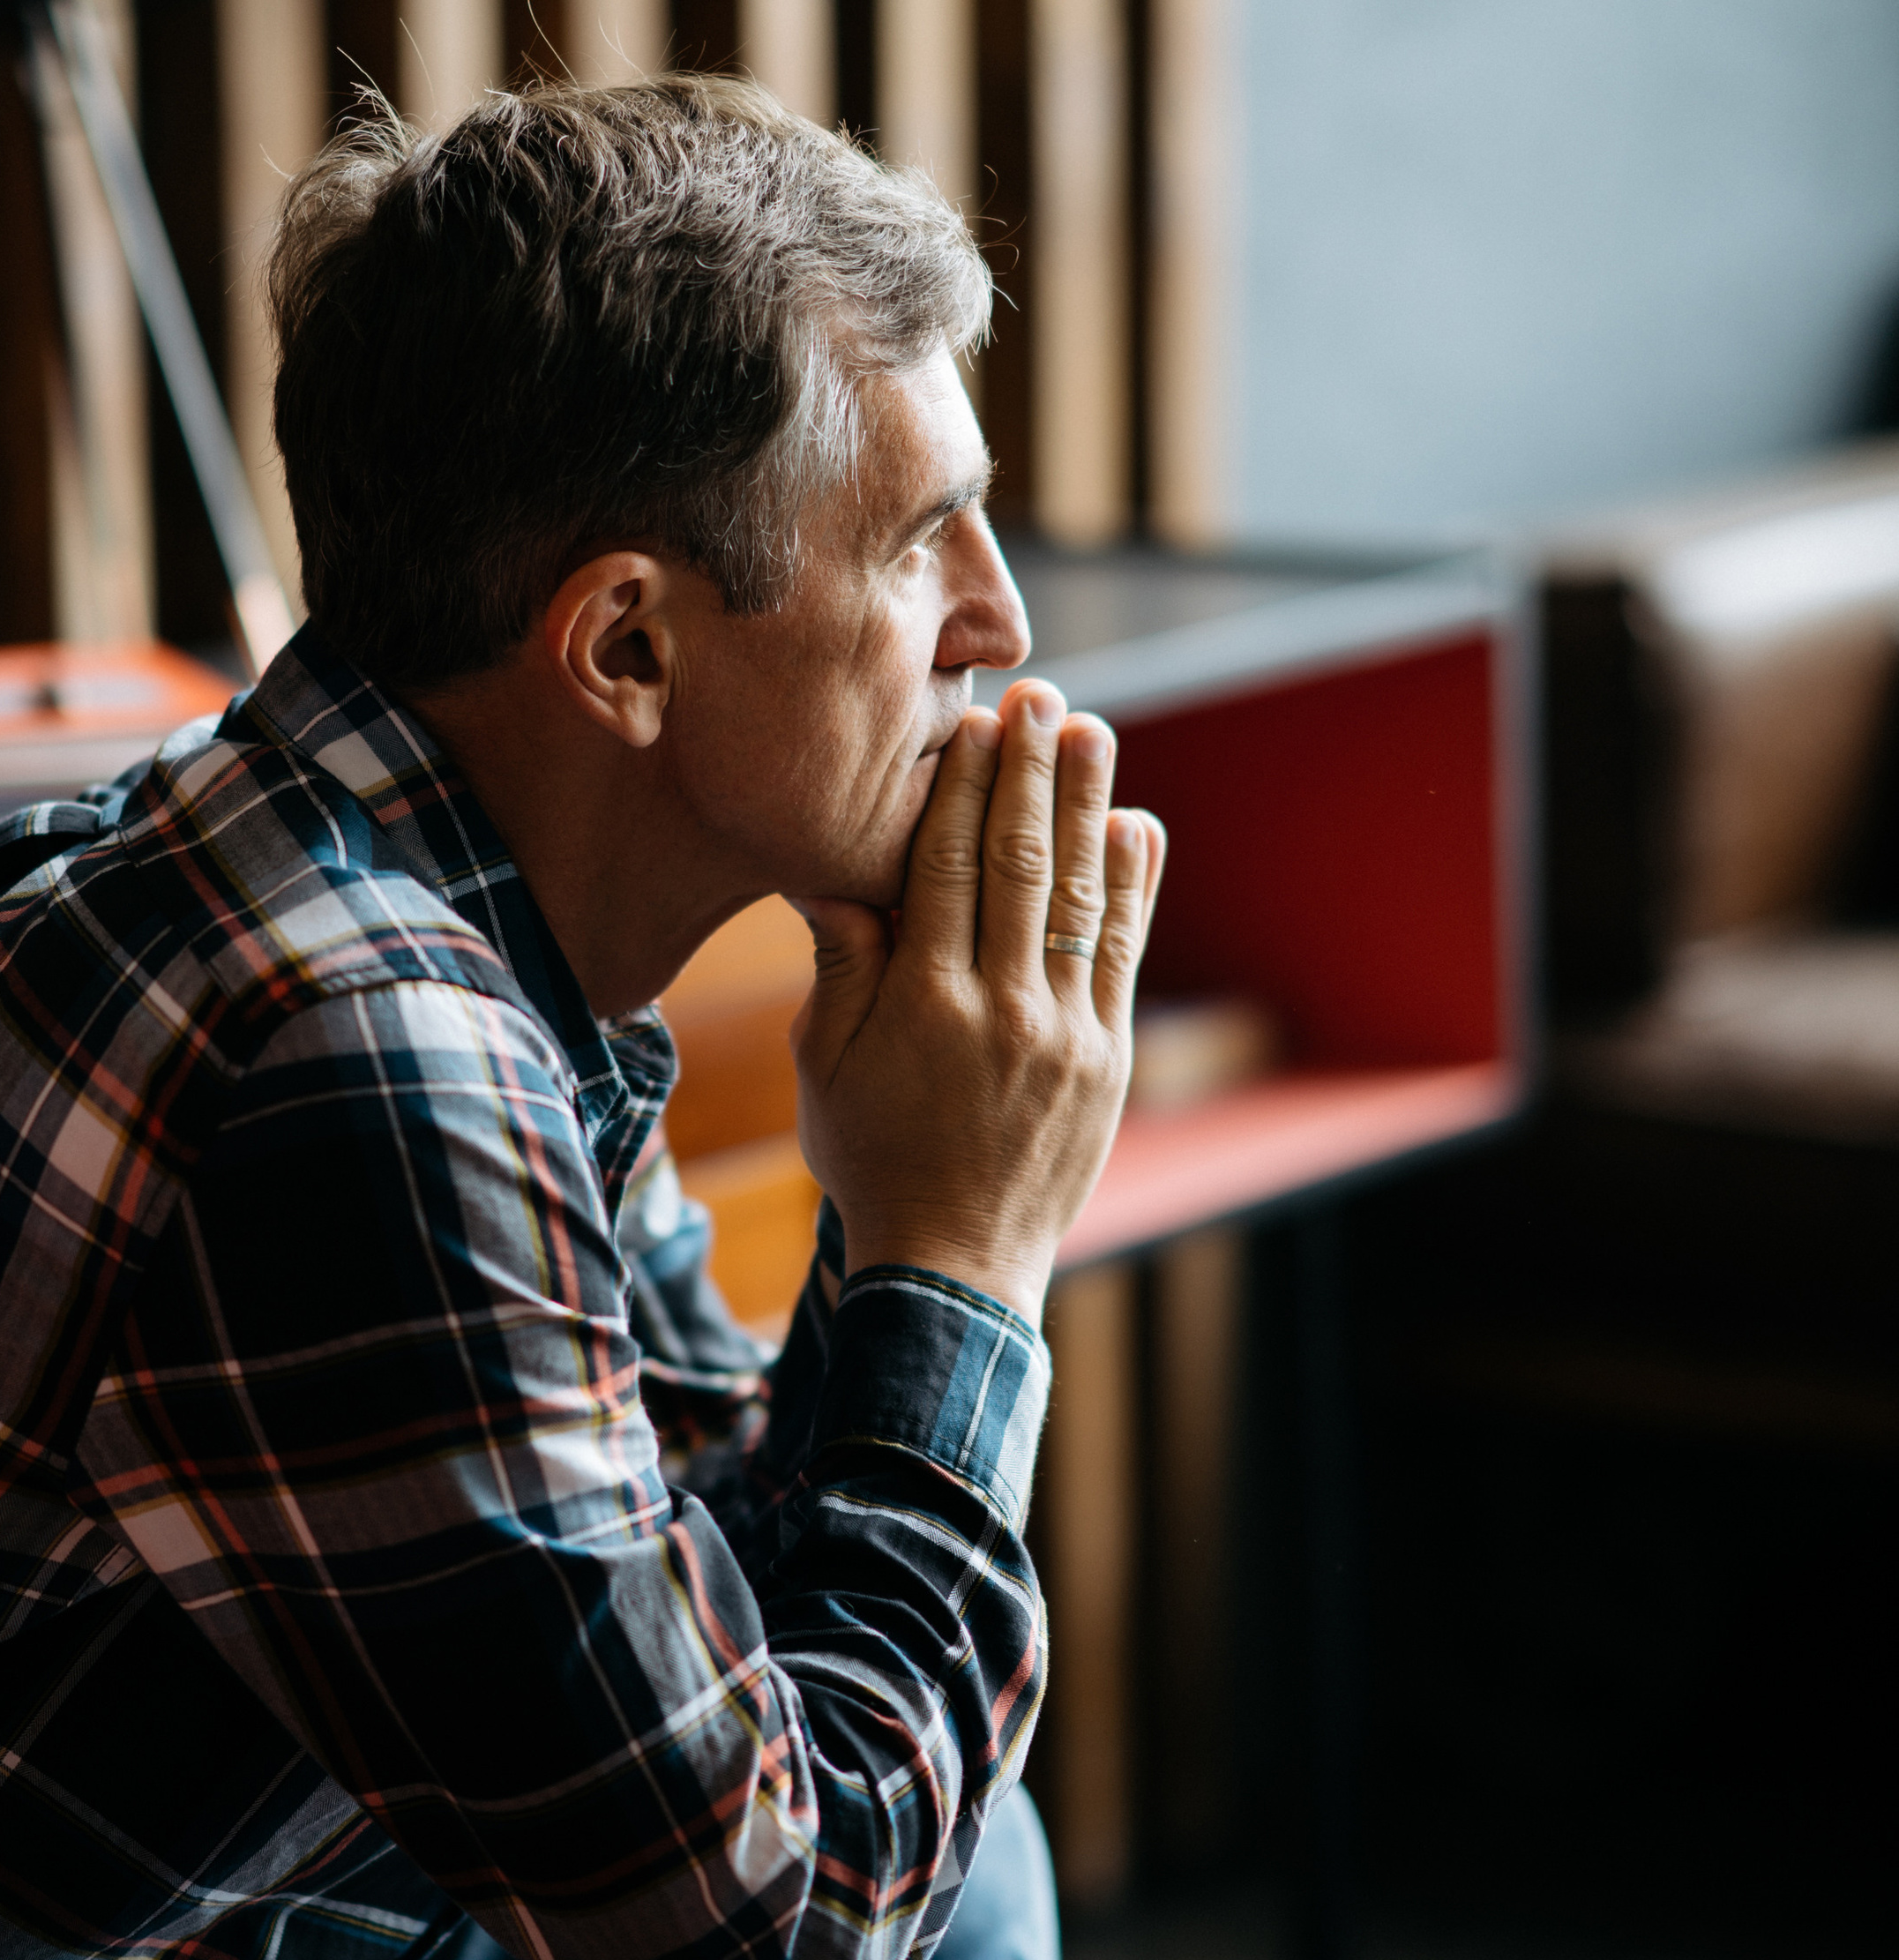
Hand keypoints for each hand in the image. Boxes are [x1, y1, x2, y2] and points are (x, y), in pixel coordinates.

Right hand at [790, 681, 1166, 1321]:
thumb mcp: (824, 1065)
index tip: (978, 723)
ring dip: (1089, 808)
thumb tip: (832, 873)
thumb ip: (840, 965)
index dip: (963, 787)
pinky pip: (1122, 955)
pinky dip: (1130, 887)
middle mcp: (1000, 1010)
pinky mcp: (1108, 1060)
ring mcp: (1064, 1035)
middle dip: (1032, 772)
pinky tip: (1134, 827)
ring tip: (1094, 733)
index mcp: (922, 1004)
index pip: (947, 868)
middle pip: (1019, 864)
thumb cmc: (871, 1158)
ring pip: (1079, 898)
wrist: (954, 1263)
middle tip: (1043, 696)